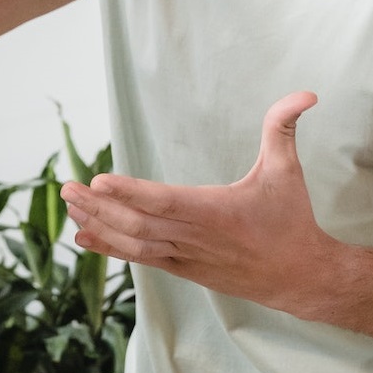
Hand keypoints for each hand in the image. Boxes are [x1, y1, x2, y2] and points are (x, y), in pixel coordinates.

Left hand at [61, 92, 338, 315]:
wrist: (301, 278)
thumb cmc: (291, 219)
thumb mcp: (288, 170)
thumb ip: (284, 127)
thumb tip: (306, 93)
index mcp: (215, 212)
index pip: (165, 202)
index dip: (131, 193)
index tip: (99, 180)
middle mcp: (195, 237)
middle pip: (138, 225)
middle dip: (99, 206)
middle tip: (66, 188)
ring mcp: (186, 257)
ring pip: (134, 244)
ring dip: (99, 225)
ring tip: (69, 206)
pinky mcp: (183, 269)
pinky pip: (140, 259)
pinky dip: (111, 247)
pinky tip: (84, 235)